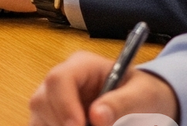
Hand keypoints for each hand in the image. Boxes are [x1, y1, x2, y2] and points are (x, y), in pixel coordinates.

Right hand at [29, 51, 177, 125]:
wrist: (147, 103)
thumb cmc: (147, 94)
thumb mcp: (144, 95)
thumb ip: (122, 103)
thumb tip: (97, 117)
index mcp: (82, 65)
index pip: (59, 79)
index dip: (64, 105)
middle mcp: (62, 80)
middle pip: (42, 100)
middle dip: (60, 123)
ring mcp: (56, 99)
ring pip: (39, 116)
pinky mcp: (56, 117)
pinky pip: (43, 125)